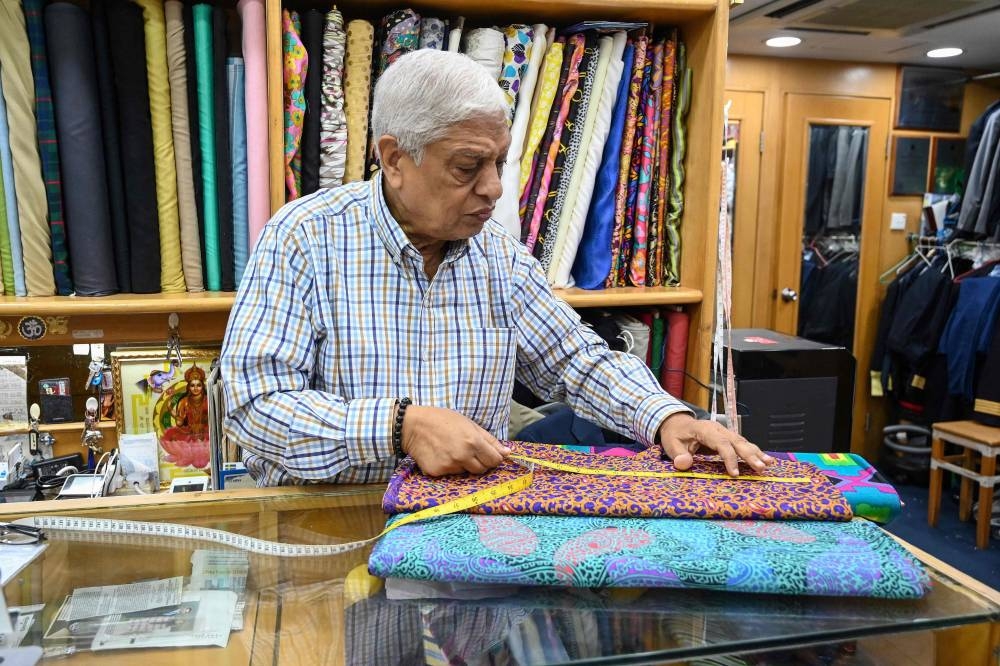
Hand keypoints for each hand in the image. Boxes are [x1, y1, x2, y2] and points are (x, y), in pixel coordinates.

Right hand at [401, 405, 510, 475]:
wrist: (413, 426)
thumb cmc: (443, 420)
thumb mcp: (469, 424)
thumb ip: (489, 440)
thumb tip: (508, 453)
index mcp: (473, 442)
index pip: (495, 460)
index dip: (494, 458)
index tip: (489, 455)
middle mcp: (463, 456)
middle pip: (482, 470)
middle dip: (480, 462)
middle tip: (468, 451)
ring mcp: (450, 466)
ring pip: (466, 472)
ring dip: (464, 465)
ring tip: (452, 450)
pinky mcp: (438, 473)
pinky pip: (451, 474)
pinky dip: (449, 467)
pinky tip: (441, 455)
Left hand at [658, 413, 773, 476]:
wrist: (677, 423)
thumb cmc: (675, 435)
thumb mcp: (671, 445)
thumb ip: (678, 455)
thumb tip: (684, 464)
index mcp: (705, 430)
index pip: (721, 443)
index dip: (729, 458)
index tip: (734, 474)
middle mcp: (718, 429)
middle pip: (737, 441)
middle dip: (750, 455)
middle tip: (761, 468)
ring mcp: (724, 432)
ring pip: (743, 442)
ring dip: (756, 453)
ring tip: (769, 464)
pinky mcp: (727, 437)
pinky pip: (742, 444)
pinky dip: (754, 452)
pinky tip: (766, 459)